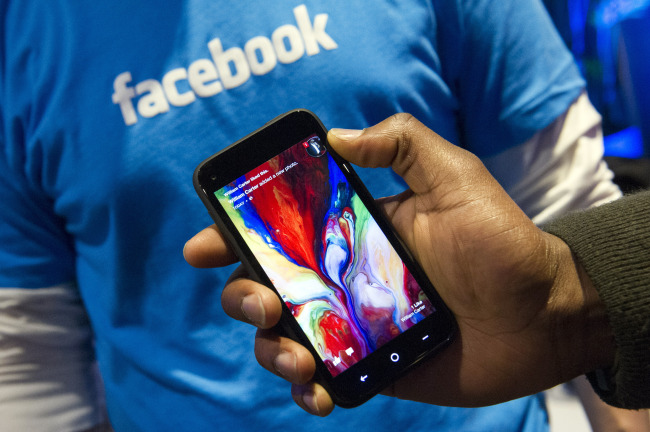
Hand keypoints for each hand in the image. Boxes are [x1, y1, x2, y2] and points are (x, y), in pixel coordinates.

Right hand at [184, 114, 613, 415]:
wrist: (542, 314)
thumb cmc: (502, 243)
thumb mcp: (455, 178)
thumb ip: (402, 144)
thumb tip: (337, 137)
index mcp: (349, 233)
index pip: (278, 232)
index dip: (232, 236)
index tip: (203, 246)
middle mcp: (341, 278)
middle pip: (263, 288)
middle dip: (242, 296)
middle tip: (263, 300)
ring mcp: (352, 326)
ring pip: (281, 339)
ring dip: (269, 349)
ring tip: (296, 356)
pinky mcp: (369, 367)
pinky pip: (320, 382)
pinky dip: (305, 390)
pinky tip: (315, 391)